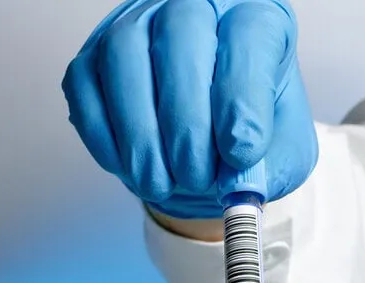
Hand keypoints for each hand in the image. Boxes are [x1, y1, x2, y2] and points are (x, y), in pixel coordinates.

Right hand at [62, 0, 317, 219]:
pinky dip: (104, 135)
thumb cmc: (247, 135)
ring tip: (159, 183)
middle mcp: (195, 8)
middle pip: (182, 33)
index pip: (249, 34)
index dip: (242, 96)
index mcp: (255, 19)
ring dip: (140, 130)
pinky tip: (130, 167)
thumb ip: (266, 167)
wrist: (210, 149)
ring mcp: (137, 25)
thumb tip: (239, 183)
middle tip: (194, 175)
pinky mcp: (94, 56)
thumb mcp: (278, 156)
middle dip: (186, 119)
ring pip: (124, 53)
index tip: (241, 152)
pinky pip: (85, 84)